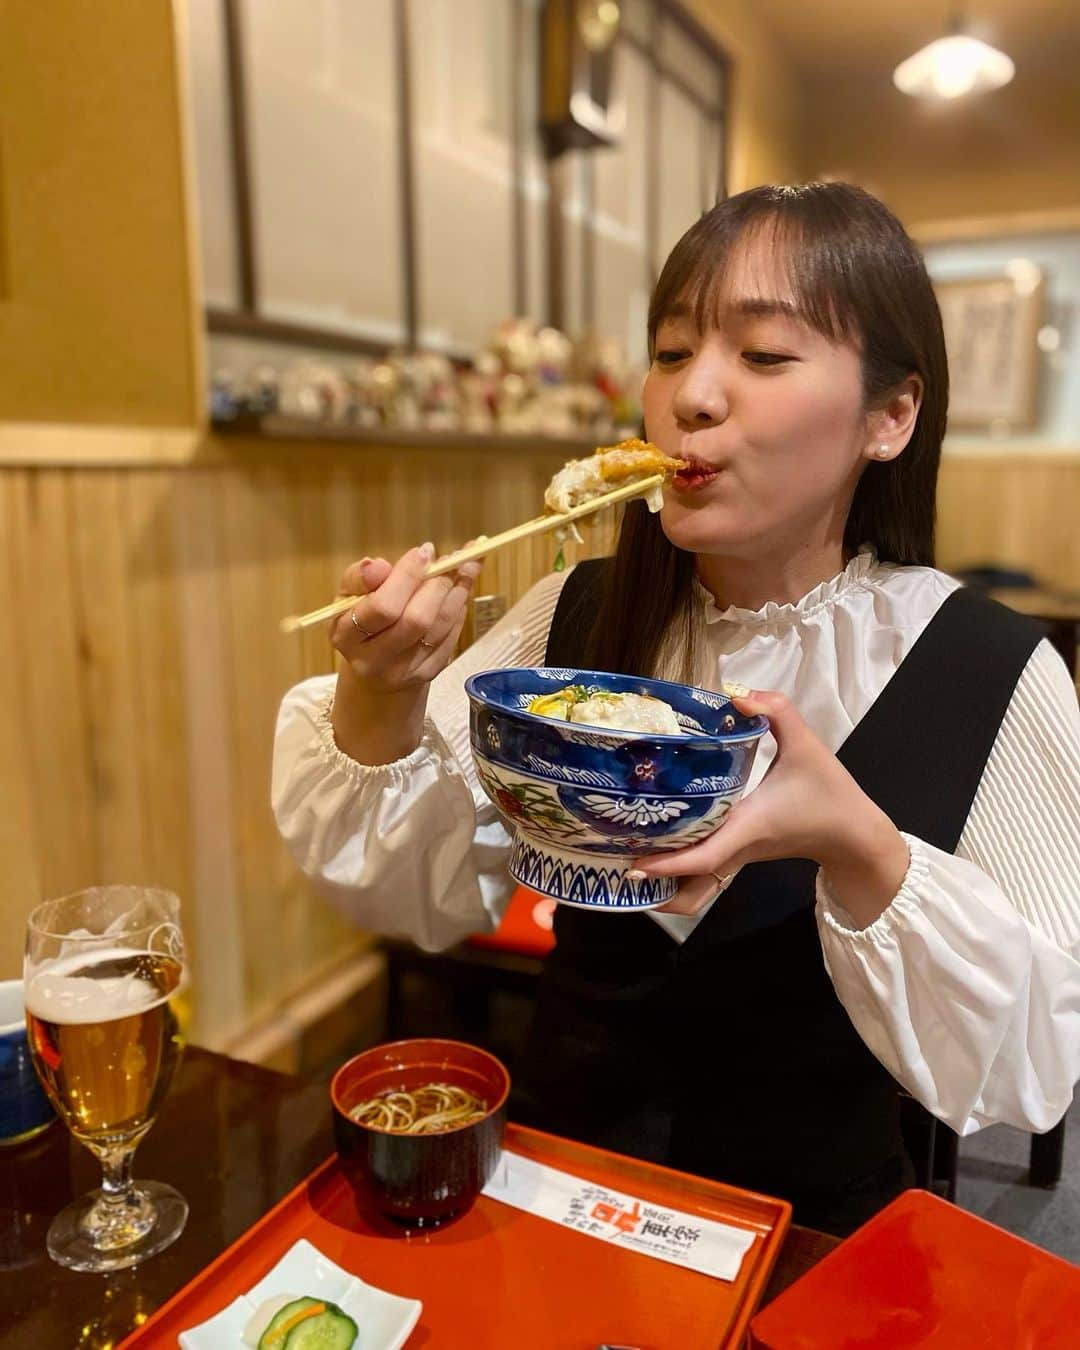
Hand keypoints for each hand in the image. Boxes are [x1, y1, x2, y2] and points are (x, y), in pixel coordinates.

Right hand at [330, 542, 483, 692]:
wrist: (372, 671)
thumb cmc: (360, 622)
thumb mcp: (348, 597)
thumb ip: (358, 577)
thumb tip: (378, 565)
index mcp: (347, 636)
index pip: (383, 606)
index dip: (408, 576)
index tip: (425, 551)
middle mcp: (374, 660)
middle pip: (417, 619)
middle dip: (438, 584)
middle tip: (450, 559)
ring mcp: (404, 671)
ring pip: (439, 627)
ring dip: (457, 592)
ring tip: (465, 567)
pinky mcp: (428, 675)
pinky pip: (451, 637)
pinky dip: (459, 609)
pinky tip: (461, 590)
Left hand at [633, 688, 909, 927]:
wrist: (854, 835)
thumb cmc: (830, 793)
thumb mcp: (807, 744)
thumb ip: (777, 711)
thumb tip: (739, 695)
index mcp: (746, 827)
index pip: (702, 858)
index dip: (667, 864)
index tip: (634, 863)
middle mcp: (737, 848)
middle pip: (692, 888)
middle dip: (656, 886)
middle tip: (615, 866)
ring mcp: (740, 856)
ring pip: (698, 888)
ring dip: (666, 885)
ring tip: (628, 862)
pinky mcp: (743, 854)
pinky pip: (706, 873)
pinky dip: (682, 871)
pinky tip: (662, 846)